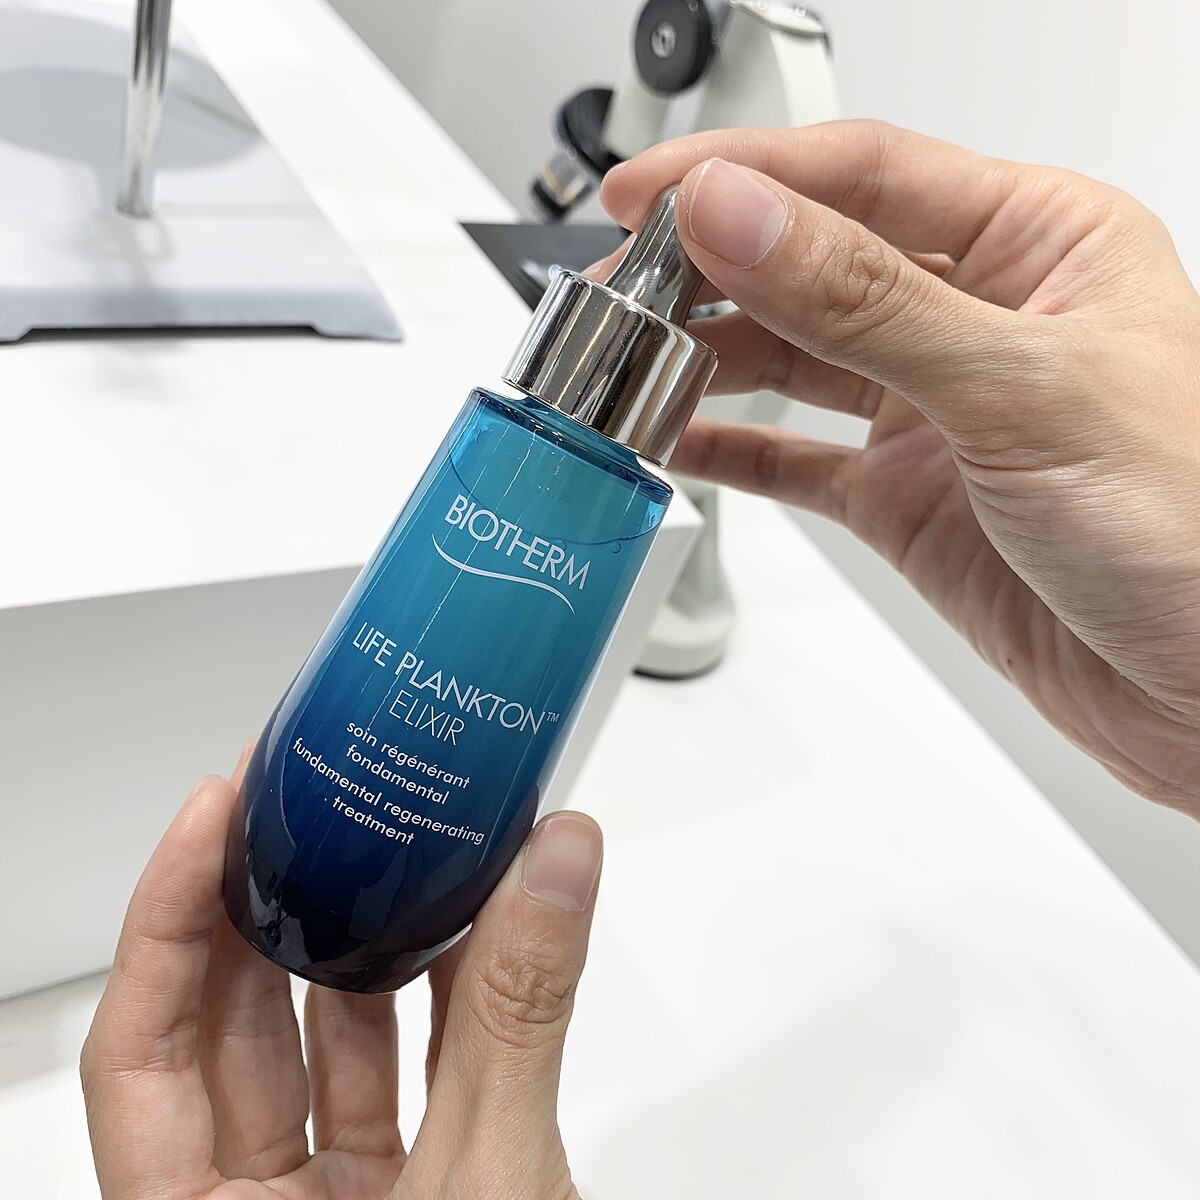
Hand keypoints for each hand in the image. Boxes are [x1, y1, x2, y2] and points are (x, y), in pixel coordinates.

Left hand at [81, 750, 600, 1199]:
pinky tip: (464, 930)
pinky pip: (408, 1077)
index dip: (168, 915)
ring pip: (323, 1050)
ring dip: (360, 945)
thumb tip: (554, 865)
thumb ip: (520, 1022)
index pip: (141, 1050)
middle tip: (304, 801)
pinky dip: (437, 999)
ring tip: (387, 844)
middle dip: (269, 904)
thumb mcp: (494, 1190)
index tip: (216, 809)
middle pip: (230, 1032)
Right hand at [600, 121, 1199, 813]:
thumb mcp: (1020, 389)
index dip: (745, 176)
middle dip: (709, 269)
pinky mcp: (908, 494)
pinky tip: (677, 438)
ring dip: (707, 356)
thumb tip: (739, 216)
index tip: (645, 194)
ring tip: (626, 361)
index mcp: (1036, 245)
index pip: (862, 176)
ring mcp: (936, 410)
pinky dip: (734, 446)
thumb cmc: (1190, 526)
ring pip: (795, 357)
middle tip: (616, 288)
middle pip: (812, 261)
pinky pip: (799, 454)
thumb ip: (866, 301)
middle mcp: (978, 317)